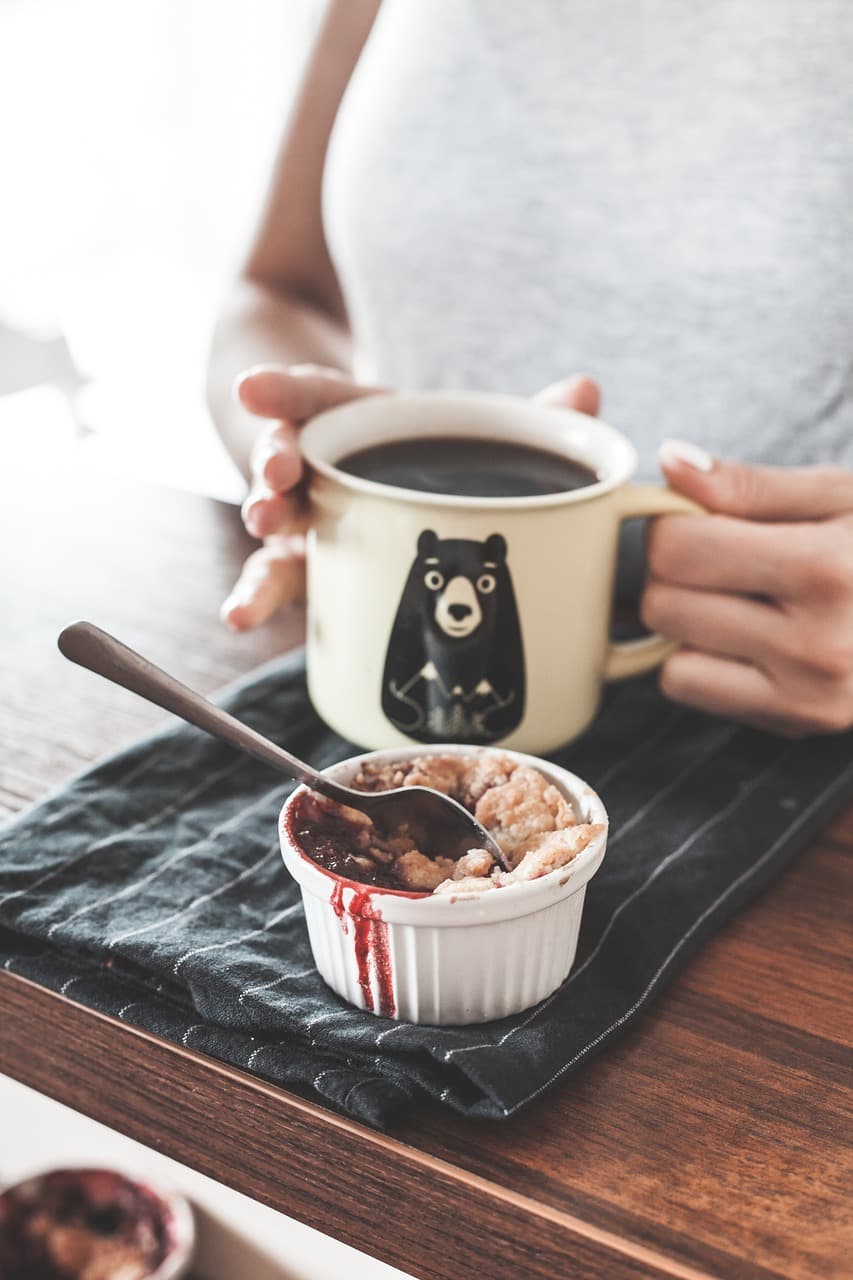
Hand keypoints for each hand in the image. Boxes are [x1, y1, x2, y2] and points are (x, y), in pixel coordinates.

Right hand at [223, 368, 600, 629]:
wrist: (395, 497)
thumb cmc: (433, 464)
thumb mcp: (476, 434)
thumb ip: (529, 417)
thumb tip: (586, 391)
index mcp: (356, 423)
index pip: (313, 396)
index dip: (284, 389)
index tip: (252, 387)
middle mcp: (323, 468)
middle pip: (286, 454)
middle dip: (275, 458)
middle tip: (278, 471)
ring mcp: (309, 520)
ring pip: (276, 515)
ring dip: (266, 515)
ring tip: (265, 521)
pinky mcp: (306, 568)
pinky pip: (279, 580)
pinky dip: (255, 596)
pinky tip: (237, 616)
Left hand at [642, 440, 852, 734]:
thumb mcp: (838, 496)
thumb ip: (749, 484)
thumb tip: (670, 461)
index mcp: (826, 570)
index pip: (678, 548)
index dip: (673, 524)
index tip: (699, 519)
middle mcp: (816, 643)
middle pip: (663, 604)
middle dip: (676, 575)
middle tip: (720, 561)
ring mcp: (807, 694)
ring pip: (668, 655)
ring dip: (687, 624)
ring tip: (741, 601)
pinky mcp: (796, 722)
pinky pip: (689, 691)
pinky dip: (701, 664)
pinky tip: (747, 641)